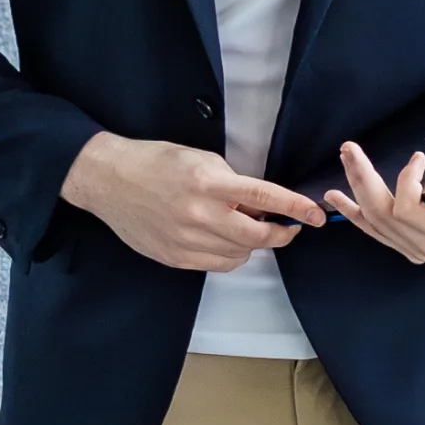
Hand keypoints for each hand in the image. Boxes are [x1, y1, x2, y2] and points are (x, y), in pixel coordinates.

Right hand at [63, 133, 327, 273]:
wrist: (109, 180)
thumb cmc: (155, 162)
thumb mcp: (201, 159)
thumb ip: (233, 184)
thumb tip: (261, 206)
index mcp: (208, 183)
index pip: (265, 198)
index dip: (295, 207)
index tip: (315, 214)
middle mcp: (199, 215)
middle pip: (258, 237)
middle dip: (282, 234)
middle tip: (290, 227)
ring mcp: (186, 241)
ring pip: (240, 255)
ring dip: (253, 244)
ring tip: (244, 226)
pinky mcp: (175, 258)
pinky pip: (218, 265)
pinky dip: (230, 254)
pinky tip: (223, 239)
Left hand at [325, 141, 424, 263]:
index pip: (408, 211)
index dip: (405, 182)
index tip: (417, 157)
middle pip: (382, 212)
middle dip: (363, 177)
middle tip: (351, 149)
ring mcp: (414, 247)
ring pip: (372, 220)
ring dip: (353, 190)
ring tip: (342, 164)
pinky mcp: (404, 244)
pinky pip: (372, 230)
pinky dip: (353, 213)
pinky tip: (338, 199)